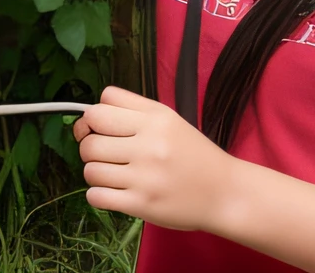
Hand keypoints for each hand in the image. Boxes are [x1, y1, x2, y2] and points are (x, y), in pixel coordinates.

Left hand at [73, 85, 238, 231]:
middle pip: (89, 141)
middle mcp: (148, 146)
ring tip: (112, 174)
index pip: (99, 109)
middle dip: (90, 147)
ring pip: (90, 170)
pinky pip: (96, 196)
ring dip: (95, 172)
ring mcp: (144, 177)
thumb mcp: (169, 119)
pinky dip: (97, 194)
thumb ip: (132, 108)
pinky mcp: (141, 205)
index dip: (92, 119)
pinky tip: (112, 191)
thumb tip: (90, 114)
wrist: (224, 192)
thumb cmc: (193, 154)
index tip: (99, 129)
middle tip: (106, 154)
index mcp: (155, 120)